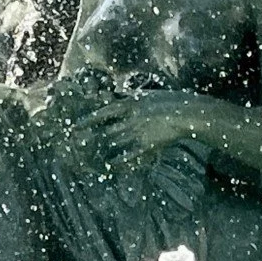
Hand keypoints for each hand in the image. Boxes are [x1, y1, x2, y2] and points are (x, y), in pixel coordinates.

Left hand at [74, 91, 209, 168]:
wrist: (187, 113)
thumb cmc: (167, 101)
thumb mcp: (145, 95)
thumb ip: (128, 97)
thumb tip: (111, 96)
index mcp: (129, 104)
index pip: (103, 113)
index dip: (88, 120)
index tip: (75, 126)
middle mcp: (130, 119)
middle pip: (106, 130)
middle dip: (91, 138)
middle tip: (77, 145)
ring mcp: (139, 133)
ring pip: (116, 143)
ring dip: (102, 150)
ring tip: (89, 156)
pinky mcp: (148, 145)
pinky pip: (131, 155)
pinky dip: (120, 161)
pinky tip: (111, 165)